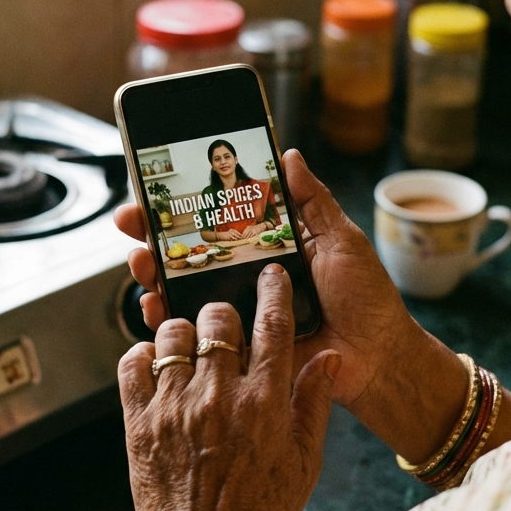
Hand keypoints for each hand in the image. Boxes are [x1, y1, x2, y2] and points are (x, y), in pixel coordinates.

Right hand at [116, 150, 410, 408]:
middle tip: (132, 222)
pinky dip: (165, 320)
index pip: (217, 219)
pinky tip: (152, 306)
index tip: (154, 188)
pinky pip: (193, 334)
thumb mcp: (341, 238)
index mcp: (268, 246)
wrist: (378, 355)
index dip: (183, 205)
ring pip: (180, 290)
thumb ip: (312, 200)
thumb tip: (288, 155)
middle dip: (152, 235)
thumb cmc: (366, 297)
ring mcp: (238, 310)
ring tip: (142, 261)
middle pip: (187, 251)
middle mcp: (246, 276)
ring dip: (151, 273)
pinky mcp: (236, 346)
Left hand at [117, 264, 339, 510]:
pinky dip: (141, 356)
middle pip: (217, 318)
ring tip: (188, 349)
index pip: (272, 325)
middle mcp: (218, 396)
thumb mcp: (305, 460)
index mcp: (264, 402)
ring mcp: (174, 407)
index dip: (273, 290)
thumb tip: (331, 357)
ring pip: (172, 333)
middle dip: (223, 314)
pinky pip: (131, 364)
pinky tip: (155, 367)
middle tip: (224, 328)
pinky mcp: (139, 422)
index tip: (270, 274)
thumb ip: (315, 402)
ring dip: (182, 332)